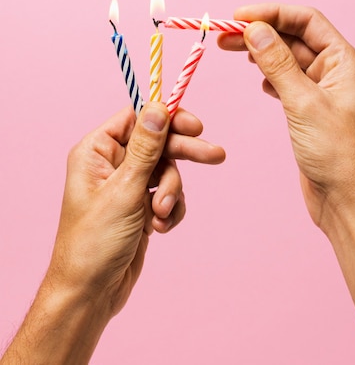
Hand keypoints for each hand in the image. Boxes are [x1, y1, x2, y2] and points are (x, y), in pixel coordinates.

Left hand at [47, 102, 224, 318]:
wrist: (91, 294)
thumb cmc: (95, 242)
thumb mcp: (125, 190)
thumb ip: (145, 149)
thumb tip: (158, 108)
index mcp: (97, 151)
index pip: (138, 119)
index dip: (167, 119)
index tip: (196, 126)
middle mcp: (111, 164)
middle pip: (158, 143)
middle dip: (184, 154)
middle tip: (216, 156)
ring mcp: (127, 186)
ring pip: (166, 171)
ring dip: (171, 193)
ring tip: (162, 214)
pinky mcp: (140, 206)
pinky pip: (167, 195)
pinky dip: (170, 209)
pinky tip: (161, 227)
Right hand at [218, 4, 354, 229]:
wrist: (347, 199)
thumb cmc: (337, 153)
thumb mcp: (303, 103)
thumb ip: (278, 64)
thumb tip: (255, 30)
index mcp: (343, 61)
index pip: (306, 21)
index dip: (272, 13)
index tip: (239, 16)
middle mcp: (334, 71)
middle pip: (293, 37)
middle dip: (260, 32)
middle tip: (224, 35)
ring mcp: (321, 91)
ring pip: (286, 59)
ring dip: (260, 52)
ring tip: (230, 50)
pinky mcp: (309, 110)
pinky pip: (285, 81)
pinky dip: (268, 75)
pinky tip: (256, 79)